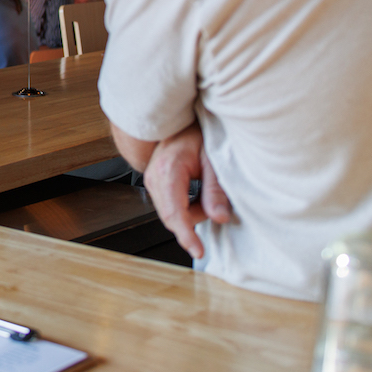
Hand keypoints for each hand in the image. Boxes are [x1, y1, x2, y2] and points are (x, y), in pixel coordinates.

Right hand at [141, 123, 232, 258]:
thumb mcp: (214, 161)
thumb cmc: (197, 134)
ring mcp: (151, 180)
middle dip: (195, 219)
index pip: (175, 213)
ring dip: (192, 212)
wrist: (182, 121)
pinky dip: (187, 207)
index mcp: (168, 170)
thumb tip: (220, 217)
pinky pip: (170, 206)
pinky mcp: (154, 183)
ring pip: (171, 213)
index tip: (199, 251)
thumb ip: (216, 190)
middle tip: (217, 205)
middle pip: (172, 217)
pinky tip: (197, 192)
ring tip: (207, 191)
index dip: (187, 235)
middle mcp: (154, 177)